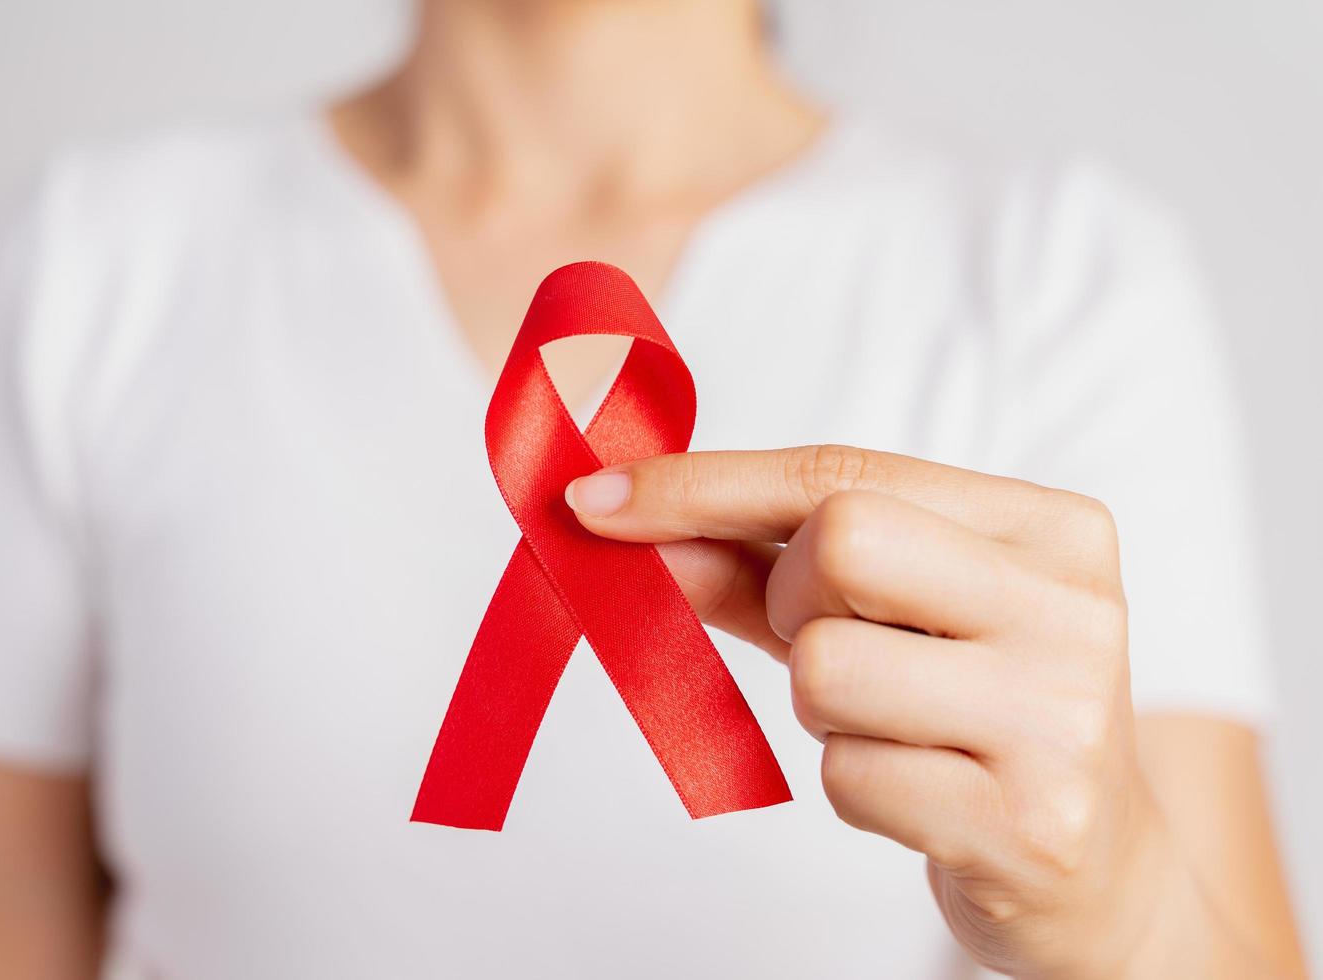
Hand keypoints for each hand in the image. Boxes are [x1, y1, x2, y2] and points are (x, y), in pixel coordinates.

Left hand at [565, 445, 1181, 977]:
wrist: (1101, 874)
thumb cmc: (975, 717)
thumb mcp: (889, 620)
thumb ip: (762, 567)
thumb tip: (623, 522)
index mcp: (1050, 529)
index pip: (843, 471)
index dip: (705, 483)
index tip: (599, 499)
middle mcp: (1073, 610)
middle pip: (840, 543)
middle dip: (793, 601)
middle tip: (841, 645)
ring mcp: (1059, 719)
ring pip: (824, 667)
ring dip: (821, 710)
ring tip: (896, 729)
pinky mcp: (1029, 825)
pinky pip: (844, 777)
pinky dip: (851, 786)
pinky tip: (921, 794)